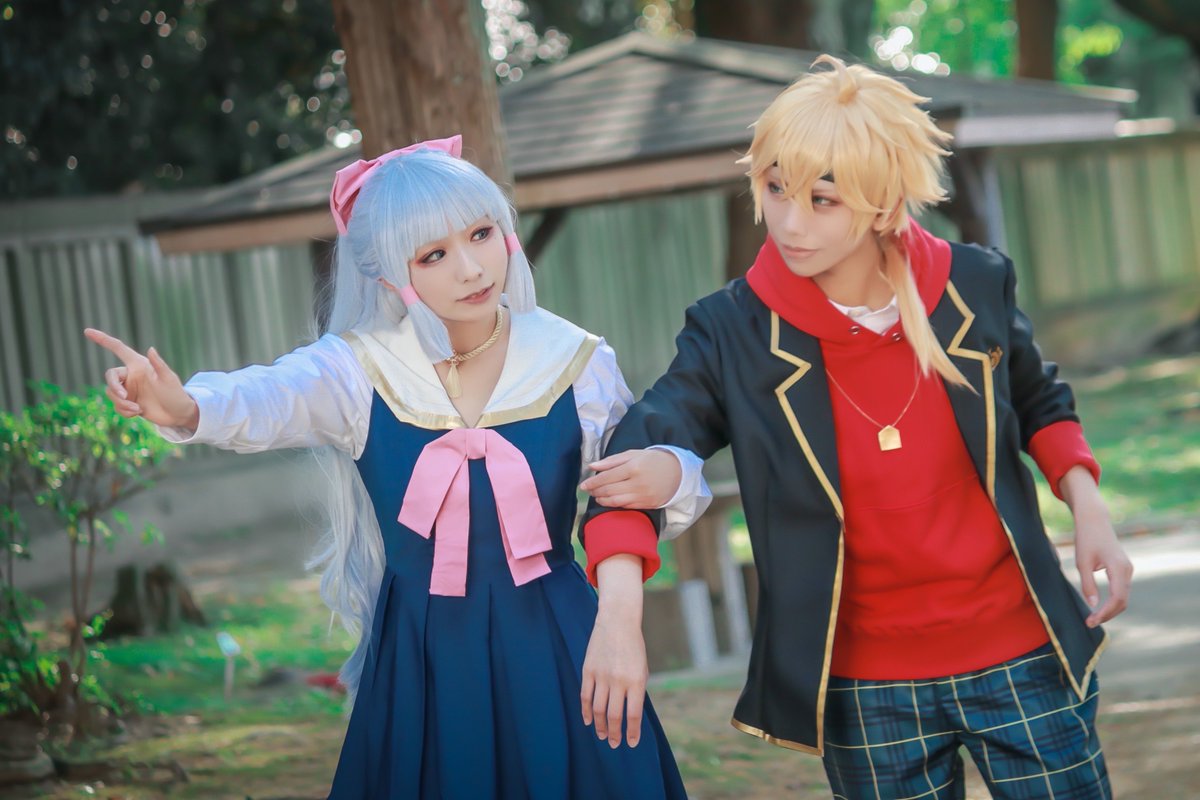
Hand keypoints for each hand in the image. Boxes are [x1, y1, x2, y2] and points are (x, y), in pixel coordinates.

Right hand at [84, 328, 197, 430]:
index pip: (118, 349)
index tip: (87, 331)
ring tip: (137, 408)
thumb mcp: (169, 380)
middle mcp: (132, 375)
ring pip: (111, 394)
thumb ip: (159, 365)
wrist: (179, 414)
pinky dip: (124, 411)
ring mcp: (129, 389)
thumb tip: (150, 349)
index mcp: (140, 365)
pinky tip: (138, 412)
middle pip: (110, 376)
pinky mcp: (129, 402)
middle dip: (114, 387)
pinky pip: (117, 406)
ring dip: (122, 403)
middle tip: (125, 396)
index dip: (103, 340)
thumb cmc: (176, 394)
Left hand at [579, 449, 680, 508]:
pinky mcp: (647, 505)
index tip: (583, 485)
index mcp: (633, 467)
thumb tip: (592, 466)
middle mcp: (637, 483)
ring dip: (602, 500)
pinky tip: (609, 501)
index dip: (592, 482)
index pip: (606, 477)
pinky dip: (614, 505)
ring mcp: (643, 496)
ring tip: (596, 496)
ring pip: (615, 502)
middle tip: (587, 490)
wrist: (678, 472)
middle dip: (595, 491)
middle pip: (609, 490)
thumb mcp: (634, 454)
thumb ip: (612, 461)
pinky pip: (626, 507)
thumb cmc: (653, 460)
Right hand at [580, 554, 646, 747]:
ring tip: (603, 736)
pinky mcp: (588, 670)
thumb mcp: (642, 669)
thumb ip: (636, 691)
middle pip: (614, 715)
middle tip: (614, 744)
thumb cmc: (633, 647)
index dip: (631, 732)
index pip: (633, 714)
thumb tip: (630, 716)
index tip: (631, 743)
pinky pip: (585, 696)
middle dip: (615, 733)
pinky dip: (586, 712)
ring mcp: (602, 675)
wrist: (618, 621)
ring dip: (600, 726)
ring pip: (597, 709)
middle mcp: (618, 680)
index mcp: (636, 681)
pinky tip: (589, 721)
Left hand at [1058, 465, 1132, 626]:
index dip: (1105, 613)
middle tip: (1089, 623)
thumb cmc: (1086, 538)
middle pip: (1122, 600)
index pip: (1117, 598)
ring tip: (1093, 618)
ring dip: (1110, 609)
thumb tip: (1092, 605)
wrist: (1094, 520)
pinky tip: (1100, 607)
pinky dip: (1112, 601)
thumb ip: (1088, 584)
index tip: (1090, 621)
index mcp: (1119, 568)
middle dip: (1108, 614)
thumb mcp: (1082, 562)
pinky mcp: (1123, 569)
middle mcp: (1127, 570)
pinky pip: (1121, 590)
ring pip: (1123, 596)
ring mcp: (1127, 569)